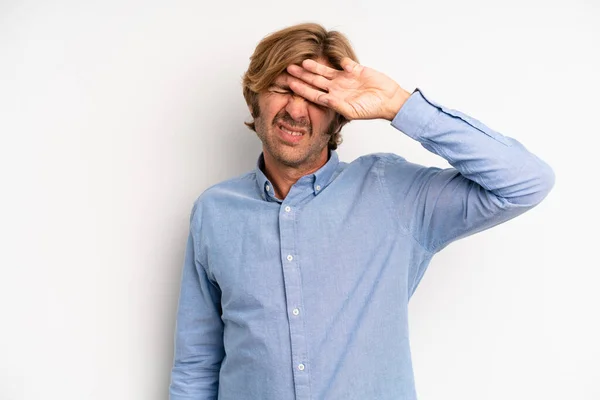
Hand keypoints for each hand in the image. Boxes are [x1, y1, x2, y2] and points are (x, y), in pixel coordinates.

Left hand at [286, 57, 410, 120]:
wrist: (389, 100)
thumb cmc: (372, 109)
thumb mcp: (352, 111)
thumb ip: (337, 105)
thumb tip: (325, 99)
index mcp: (334, 99)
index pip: (314, 93)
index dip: (301, 89)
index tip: (290, 84)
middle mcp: (337, 88)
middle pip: (316, 81)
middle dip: (302, 76)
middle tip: (288, 69)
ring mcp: (345, 78)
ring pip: (325, 71)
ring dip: (314, 67)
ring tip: (302, 62)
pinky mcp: (355, 69)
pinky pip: (344, 63)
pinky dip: (339, 60)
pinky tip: (329, 56)